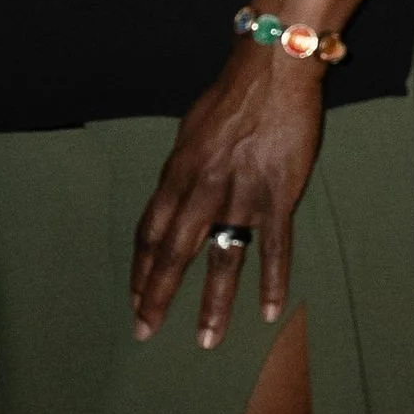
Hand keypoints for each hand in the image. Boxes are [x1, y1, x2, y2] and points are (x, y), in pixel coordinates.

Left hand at [129, 44, 327, 349]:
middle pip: (173, 254)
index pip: (150, 232)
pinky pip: (274, 248)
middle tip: (147, 331)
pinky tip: (270, 311)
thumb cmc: (230, 97)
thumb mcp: (189, 132)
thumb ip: (182, 172)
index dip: (141, 269)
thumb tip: (175, 198)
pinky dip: (272, 281)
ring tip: (206, 341)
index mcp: (177, 174)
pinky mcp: (277, 197)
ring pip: (222, 259)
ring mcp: (240, 196)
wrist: (272, 72)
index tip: (136, 300)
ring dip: (213, 304)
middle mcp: (202, 190)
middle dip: (157, 296)